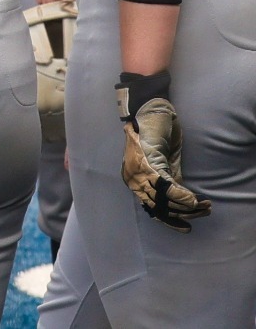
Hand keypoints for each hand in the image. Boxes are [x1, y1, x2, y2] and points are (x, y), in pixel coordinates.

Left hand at [117, 75, 210, 231]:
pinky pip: (167, 187)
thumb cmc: (154, 133)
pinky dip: (183, 196)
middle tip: (202, 213)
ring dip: (188, 206)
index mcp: (132, 179)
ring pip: (165, 200)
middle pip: (159, 207)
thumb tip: (179, 198)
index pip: (151, 207)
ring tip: (204, 206)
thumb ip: (167, 178)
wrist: (146, 110)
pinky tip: (196, 199)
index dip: (170, 219)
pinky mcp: (147, 163)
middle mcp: (132, 178)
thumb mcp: (162, 161)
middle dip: (183, 214)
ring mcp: (138, 172)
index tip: (185, 226)